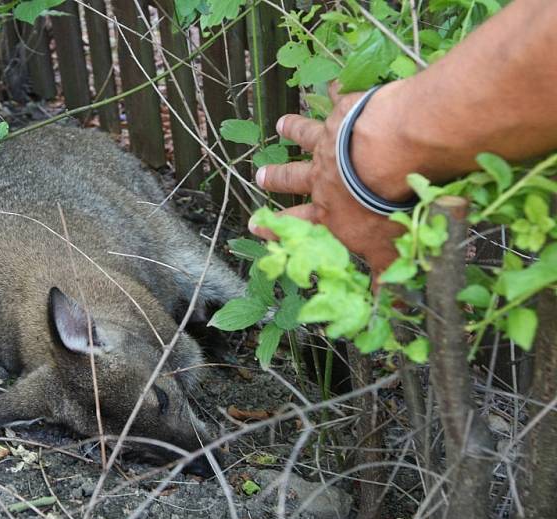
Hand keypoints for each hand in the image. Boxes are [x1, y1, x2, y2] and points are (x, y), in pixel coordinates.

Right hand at [250, 83, 412, 274]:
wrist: (387, 156)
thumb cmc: (385, 209)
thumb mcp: (386, 251)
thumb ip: (383, 277)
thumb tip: (388, 312)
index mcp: (329, 212)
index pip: (297, 224)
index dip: (276, 227)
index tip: (256, 225)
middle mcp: (323, 178)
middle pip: (294, 178)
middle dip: (277, 178)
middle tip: (259, 176)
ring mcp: (331, 144)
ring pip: (307, 136)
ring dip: (294, 130)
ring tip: (281, 123)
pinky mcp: (345, 115)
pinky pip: (339, 101)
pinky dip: (335, 91)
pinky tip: (332, 82)